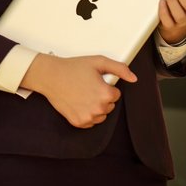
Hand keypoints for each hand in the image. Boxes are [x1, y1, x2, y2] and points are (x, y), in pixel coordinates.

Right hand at [21, 53, 136, 127]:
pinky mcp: (78, 123)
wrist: (52, 76)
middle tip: (88, 86)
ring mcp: (88, 117)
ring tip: (83, 93)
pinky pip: (91, 122)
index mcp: (105, 94)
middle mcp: (98, 108)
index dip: (106, 86)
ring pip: (101, 114)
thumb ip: (119, 69)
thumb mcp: (99, 62)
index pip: (116, 94)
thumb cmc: (73, 68)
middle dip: (102, 96)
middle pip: (109, 105)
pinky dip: (87, 113)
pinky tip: (79, 102)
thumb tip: (133, 78)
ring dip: (96, 106)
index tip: (95, 81)